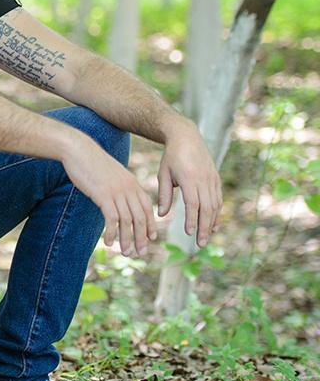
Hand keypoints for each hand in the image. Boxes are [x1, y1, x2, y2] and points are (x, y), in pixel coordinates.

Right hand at [62, 132, 155, 256]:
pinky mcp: (103, 195)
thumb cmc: (91, 162)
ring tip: (125, 252)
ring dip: (127, 239)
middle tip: (140, 252)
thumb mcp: (110, 174)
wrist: (78, 150)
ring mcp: (116, 192)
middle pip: (140, 217)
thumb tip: (117, 199)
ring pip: (127, 221)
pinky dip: (111, 233)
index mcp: (132, 183)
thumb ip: (117, 186)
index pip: (147, 207)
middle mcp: (128, 188)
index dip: (150, 224)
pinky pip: (112, 219)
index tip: (151, 237)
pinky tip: (108, 242)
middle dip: (141, 237)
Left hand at [158, 120, 222, 246]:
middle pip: (207, 208)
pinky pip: (218, 199)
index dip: (192, 220)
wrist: (187, 137)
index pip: (193, 204)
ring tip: (206, 237)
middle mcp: (204, 179)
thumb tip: (162, 215)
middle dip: (204, 227)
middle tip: (200, 243)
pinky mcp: (216, 178)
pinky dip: (216, 213)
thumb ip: (164, 195)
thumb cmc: (171, 157)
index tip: (189, 233)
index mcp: (189, 178)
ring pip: (215, 205)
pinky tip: (213, 223)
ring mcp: (212, 179)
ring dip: (212, 222)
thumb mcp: (164, 174)